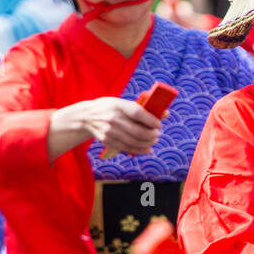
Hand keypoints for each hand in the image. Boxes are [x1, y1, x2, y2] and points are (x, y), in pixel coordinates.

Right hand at [48, 96, 164, 161]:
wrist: (86, 116)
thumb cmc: (110, 107)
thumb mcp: (122, 103)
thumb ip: (143, 108)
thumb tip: (166, 114)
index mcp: (118, 105)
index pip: (138, 113)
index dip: (151, 120)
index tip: (159, 125)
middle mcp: (113, 119)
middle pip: (137, 131)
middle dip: (151, 135)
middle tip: (158, 135)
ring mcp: (109, 131)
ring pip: (133, 142)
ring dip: (147, 143)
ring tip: (153, 141)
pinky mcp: (107, 141)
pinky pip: (127, 148)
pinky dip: (139, 150)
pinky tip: (147, 149)